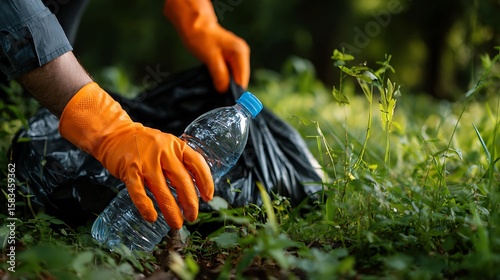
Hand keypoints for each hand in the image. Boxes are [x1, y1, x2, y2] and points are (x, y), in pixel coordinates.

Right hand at [59, 82, 213, 228]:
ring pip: (162, 190)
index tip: (208, 198)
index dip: (205, 182)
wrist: (115, 134)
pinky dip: (146, 207)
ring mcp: (145, 161)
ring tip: (176, 223)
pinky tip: (152, 218)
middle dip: (190, 202)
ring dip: (171, 210)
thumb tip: (195, 188)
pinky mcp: (129, 170)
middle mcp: (163, 151)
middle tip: (192, 217)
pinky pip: (139, 192)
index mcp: (176, 145)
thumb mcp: (167, 146)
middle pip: (182, 181)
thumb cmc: (145, 144)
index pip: (197, 164)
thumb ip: (179, 162)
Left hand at [164, 0, 249, 92]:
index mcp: (240, 53)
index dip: (234, 91)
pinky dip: (223, 78)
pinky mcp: (229, 57)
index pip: (243, 80)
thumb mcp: (210, 58)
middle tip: (217, 95)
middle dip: (229, 88)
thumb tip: (224, 90)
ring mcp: (236, 55)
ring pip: (234, 77)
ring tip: (215, 88)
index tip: (224, 99)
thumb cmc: (200, 37)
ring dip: (225, 84)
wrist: (193, 24)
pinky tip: (215, 81)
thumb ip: (219, 75)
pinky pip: (229, 73)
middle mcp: (242, 54)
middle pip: (240, 79)